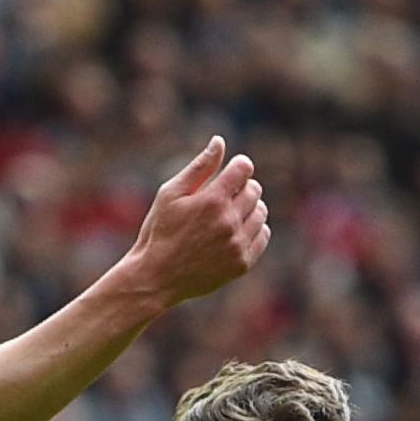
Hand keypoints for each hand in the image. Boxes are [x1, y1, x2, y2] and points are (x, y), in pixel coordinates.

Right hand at [123, 137, 270, 308]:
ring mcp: (237, 244)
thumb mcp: (171, 194)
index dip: (238, 166)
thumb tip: (220, 142)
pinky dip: (254, 229)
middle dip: (242, 187)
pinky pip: (262, 236)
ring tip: (229, 214)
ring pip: (261, 212)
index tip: (230, 173)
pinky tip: (236, 231)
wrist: (156, 278)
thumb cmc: (159, 231)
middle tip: (224, 196)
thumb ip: (199, 167)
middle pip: (255, 189)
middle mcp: (228, 222)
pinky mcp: (241, 264)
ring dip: (250, 208)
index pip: (244, 168)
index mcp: (212, 200)